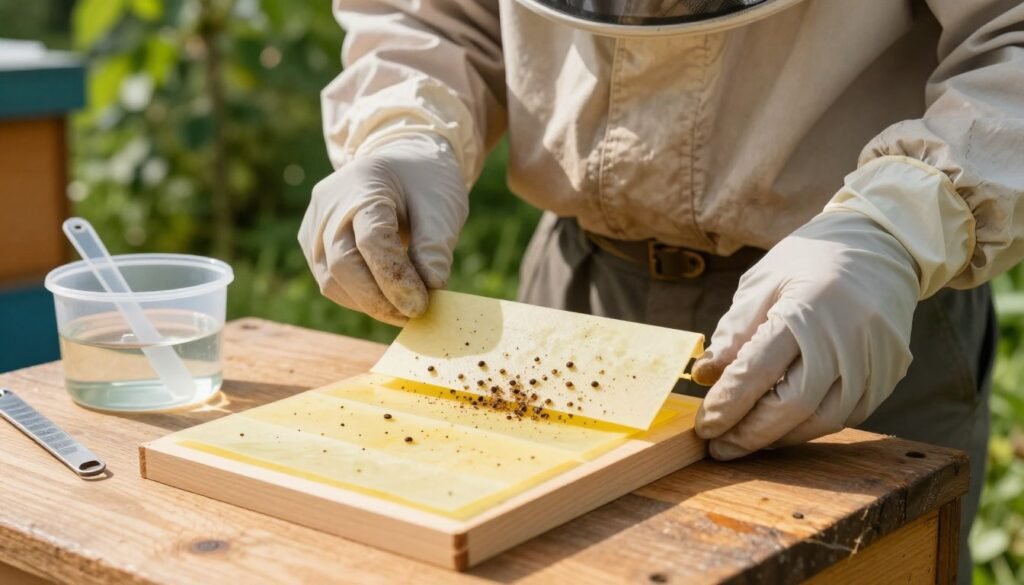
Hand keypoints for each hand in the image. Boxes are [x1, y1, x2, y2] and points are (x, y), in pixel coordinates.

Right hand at [299, 134, 467, 325]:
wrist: (400, 162)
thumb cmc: (424, 182)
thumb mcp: (442, 205)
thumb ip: (435, 246)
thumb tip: (431, 287)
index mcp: (363, 184)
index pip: (372, 240)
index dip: (396, 279)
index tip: (421, 305)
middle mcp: (329, 204)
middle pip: (343, 265)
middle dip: (379, 299)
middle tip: (414, 314)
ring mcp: (314, 225)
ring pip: (331, 280)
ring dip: (368, 304)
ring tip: (404, 309)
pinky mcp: (311, 243)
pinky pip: (329, 281)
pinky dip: (357, 297)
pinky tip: (386, 299)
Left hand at [690, 211, 919, 459]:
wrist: (880, 245)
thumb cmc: (810, 261)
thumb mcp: (762, 283)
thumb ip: (734, 332)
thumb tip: (705, 378)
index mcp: (806, 310)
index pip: (759, 371)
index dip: (728, 405)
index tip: (703, 426)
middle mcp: (845, 339)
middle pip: (792, 406)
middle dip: (750, 434)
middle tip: (719, 447)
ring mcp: (873, 360)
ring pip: (822, 419)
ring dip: (779, 437)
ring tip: (745, 439)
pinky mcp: (889, 374)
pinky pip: (847, 415)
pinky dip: (809, 426)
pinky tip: (782, 425)